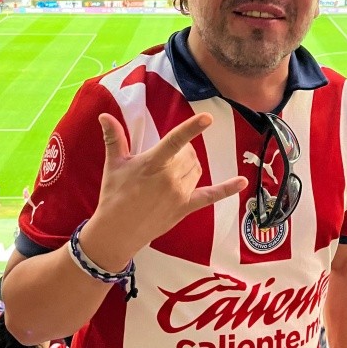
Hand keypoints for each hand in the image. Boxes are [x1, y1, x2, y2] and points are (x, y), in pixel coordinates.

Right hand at [81, 113, 246, 270]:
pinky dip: (227, 189)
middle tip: (164, 159)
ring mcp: (180, 194)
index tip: (207, 118)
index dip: (191, 129)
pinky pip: (210, 196)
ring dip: (190, 164)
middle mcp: (169, 178)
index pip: (174, 142)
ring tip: (172, 170)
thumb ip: (114, 138)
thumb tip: (104, 115)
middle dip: (181, 150)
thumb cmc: (113, 195)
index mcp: (152, 164)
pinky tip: (242, 182)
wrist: (116, 232)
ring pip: (197, 169)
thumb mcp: (113, 165)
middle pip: (188, 154)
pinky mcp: (186, 207)